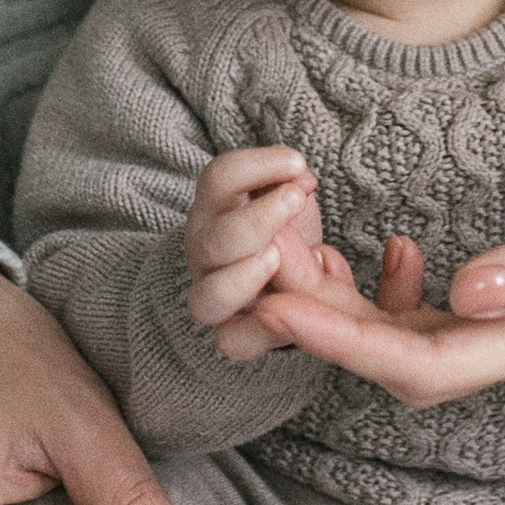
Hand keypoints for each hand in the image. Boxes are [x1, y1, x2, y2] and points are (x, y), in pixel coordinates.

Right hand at [188, 144, 328, 341]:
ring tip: (277, 258)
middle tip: (296, 200)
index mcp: (215, 209)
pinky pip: (231, 342)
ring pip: (209, 296)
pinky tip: (283, 317)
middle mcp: (205, 251)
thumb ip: (290, 182)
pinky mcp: (231, 332)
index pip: (217, 180)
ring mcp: (213, 294)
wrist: (284, 279)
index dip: (254, 166)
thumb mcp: (288, 198)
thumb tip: (300, 176)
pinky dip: (256, 332)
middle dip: (257, 219)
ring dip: (244, 277)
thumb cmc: (284, 229)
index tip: (299, 162)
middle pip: (213, 239)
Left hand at [246, 126, 504, 408]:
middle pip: (411, 361)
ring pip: (431, 341)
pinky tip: (385, 258)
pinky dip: (404, 297)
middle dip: (327, 329)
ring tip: (293, 270)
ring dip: (358, 316)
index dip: (339, 340)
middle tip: (251, 280)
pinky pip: (462, 314)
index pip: (425, 361)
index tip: (268, 302)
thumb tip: (464, 292)